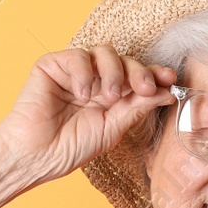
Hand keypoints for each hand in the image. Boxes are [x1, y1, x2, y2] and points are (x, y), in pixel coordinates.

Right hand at [0, 44, 176, 183]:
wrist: (37, 155)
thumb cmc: (71, 146)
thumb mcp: (113, 127)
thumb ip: (138, 107)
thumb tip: (168, 91)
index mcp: (110, 95)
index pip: (136, 76)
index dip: (155, 74)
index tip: (170, 79)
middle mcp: (94, 80)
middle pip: (125, 60)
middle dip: (139, 72)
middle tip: (144, 88)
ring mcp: (74, 72)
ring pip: (104, 52)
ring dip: (114, 72)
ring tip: (109, 96)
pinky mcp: (52, 65)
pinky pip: (77, 55)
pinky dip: (84, 73)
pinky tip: (83, 94)